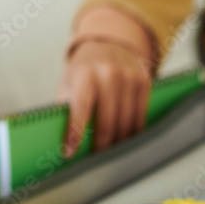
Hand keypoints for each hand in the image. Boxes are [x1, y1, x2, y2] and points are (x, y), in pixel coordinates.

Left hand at [57, 6, 153, 155]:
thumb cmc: (82, 71)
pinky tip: (125, 140)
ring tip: (109, 153)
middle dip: (100, 146)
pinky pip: (140, 117)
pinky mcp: (144, 83)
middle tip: (94, 158)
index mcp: (86, 75)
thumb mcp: (68, 84)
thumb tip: (60, 141)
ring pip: (126, 123)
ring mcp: (129, 78)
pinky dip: (132, 132)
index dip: (75, 134)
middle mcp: (110, 74)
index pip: (81, 109)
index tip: (69, 153)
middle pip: (107, 123)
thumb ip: (65, 108)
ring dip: (117, 143)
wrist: (107, 45)